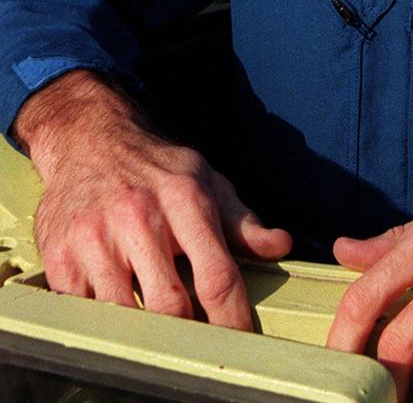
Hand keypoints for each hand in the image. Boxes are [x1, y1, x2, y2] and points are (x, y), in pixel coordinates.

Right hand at [16, 71, 291, 327]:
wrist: (89, 139)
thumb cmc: (155, 167)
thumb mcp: (206, 180)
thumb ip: (242, 221)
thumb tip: (280, 245)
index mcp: (183, 199)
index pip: (216, 276)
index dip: (232, 318)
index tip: (240, 341)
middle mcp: (138, 217)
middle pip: (170, 306)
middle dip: (187, 333)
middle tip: (197, 344)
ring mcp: (95, 237)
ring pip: (125, 315)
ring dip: (142, 330)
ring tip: (156, 329)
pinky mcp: (61, 256)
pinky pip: (84, 310)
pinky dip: (103, 319)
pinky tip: (115, 309)